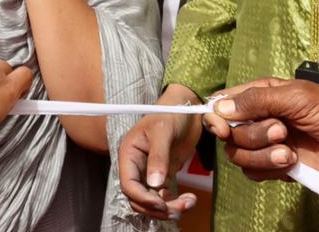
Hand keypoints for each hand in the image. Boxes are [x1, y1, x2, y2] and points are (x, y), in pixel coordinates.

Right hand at [117, 84, 201, 219]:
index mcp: (129, 153)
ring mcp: (150, 171)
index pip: (128, 184)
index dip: (142, 198)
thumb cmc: (171, 114)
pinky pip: (164, 196)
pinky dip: (175, 202)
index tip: (160, 203)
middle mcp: (136, 165)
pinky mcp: (164, 174)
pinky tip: (190, 199)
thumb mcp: (163, 132)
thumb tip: (155, 185)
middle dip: (156, 208)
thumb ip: (158, 157)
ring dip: (167, 208)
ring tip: (188, 203)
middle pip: (138, 197)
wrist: (187, 108)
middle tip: (177, 210)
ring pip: (152, 200)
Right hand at [210, 78, 318, 181]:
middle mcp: (260, 118)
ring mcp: (267, 144)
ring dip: (262, 155)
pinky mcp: (277, 166)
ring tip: (289, 151)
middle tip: (281, 131)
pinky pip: (254, 173)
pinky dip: (270, 169)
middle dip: (253, 136)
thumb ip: (257, 100)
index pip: (223, 104)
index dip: (217, 117)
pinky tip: (292, 162)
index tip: (224, 127)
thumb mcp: (297, 97)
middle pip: (229, 133)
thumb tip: (221, 108)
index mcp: (261, 95)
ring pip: (239, 154)